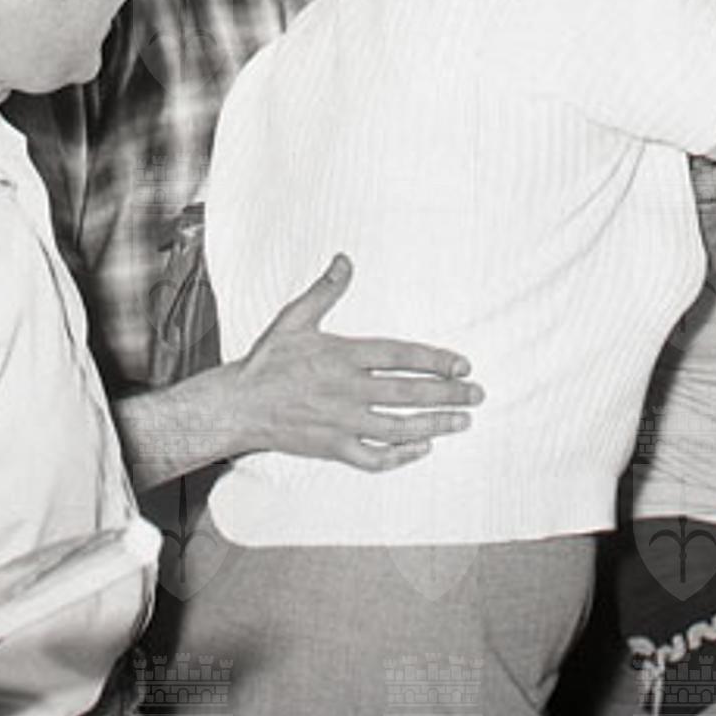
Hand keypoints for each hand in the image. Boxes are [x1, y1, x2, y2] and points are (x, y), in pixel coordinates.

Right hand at [229, 254, 484, 470]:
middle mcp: (346, 390)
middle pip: (407, 393)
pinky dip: (400, 457)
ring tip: (462, 422)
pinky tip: (421, 450)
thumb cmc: (268, 360)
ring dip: (434, 426)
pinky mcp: (332, 448)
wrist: (237, 406)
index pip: (400, 356)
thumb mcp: (295, 318)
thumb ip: (325, 291)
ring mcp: (341, 422)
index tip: (463, 364)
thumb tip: (345, 259)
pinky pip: (373, 457)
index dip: (435, 360)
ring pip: (397, 428)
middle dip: (448, 395)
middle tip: (478, 394)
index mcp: (342, 355)